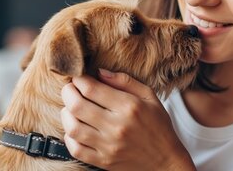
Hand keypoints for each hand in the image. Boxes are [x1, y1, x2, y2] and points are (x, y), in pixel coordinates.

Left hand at [60, 69, 194, 169]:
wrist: (166, 161)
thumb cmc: (158, 125)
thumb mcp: (149, 96)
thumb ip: (124, 81)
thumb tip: (99, 72)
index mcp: (128, 107)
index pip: (91, 89)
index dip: (79, 79)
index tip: (79, 77)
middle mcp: (117, 126)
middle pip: (77, 105)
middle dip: (68, 92)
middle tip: (70, 89)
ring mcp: (108, 146)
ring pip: (72, 127)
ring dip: (66, 113)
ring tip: (71, 107)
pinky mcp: (103, 161)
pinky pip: (76, 149)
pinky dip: (69, 137)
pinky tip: (75, 128)